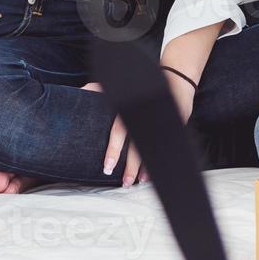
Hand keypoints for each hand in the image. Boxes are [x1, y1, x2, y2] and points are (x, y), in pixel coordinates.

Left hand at [100, 69, 194, 187]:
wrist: (175, 77)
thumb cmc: (144, 84)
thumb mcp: (121, 84)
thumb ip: (99, 89)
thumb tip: (82, 90)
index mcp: (129, 106)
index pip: (120, 130)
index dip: (114, 149)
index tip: (108, 167)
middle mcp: (144, 116)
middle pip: (136, 145)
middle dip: (130, 166)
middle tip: (124, 182)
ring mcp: (159, 122)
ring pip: (150, 149)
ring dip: (144, 168)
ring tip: (136, 182)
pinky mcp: (172, 126)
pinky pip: (162, 147)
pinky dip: (156, 162)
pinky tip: (150, 174)